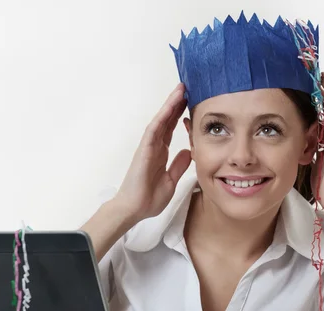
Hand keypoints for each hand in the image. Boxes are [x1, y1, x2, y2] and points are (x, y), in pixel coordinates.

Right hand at [112, 83, 191, 222]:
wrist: (134, 210)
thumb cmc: (148, 198)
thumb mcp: (171, 180)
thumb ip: (178, 166)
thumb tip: (188, 152)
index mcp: (160, 153)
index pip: (170, 130)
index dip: (179, 115)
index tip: (189, 102)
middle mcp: (153, 147)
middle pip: (165, 120)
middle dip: (175, 104)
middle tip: (186, 87)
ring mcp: (148, 147)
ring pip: (160, 121)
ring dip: (169, 105)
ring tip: (180, 90)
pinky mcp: (144, 151)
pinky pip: (153, 130)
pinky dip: (161, 118)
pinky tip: (169, 107)